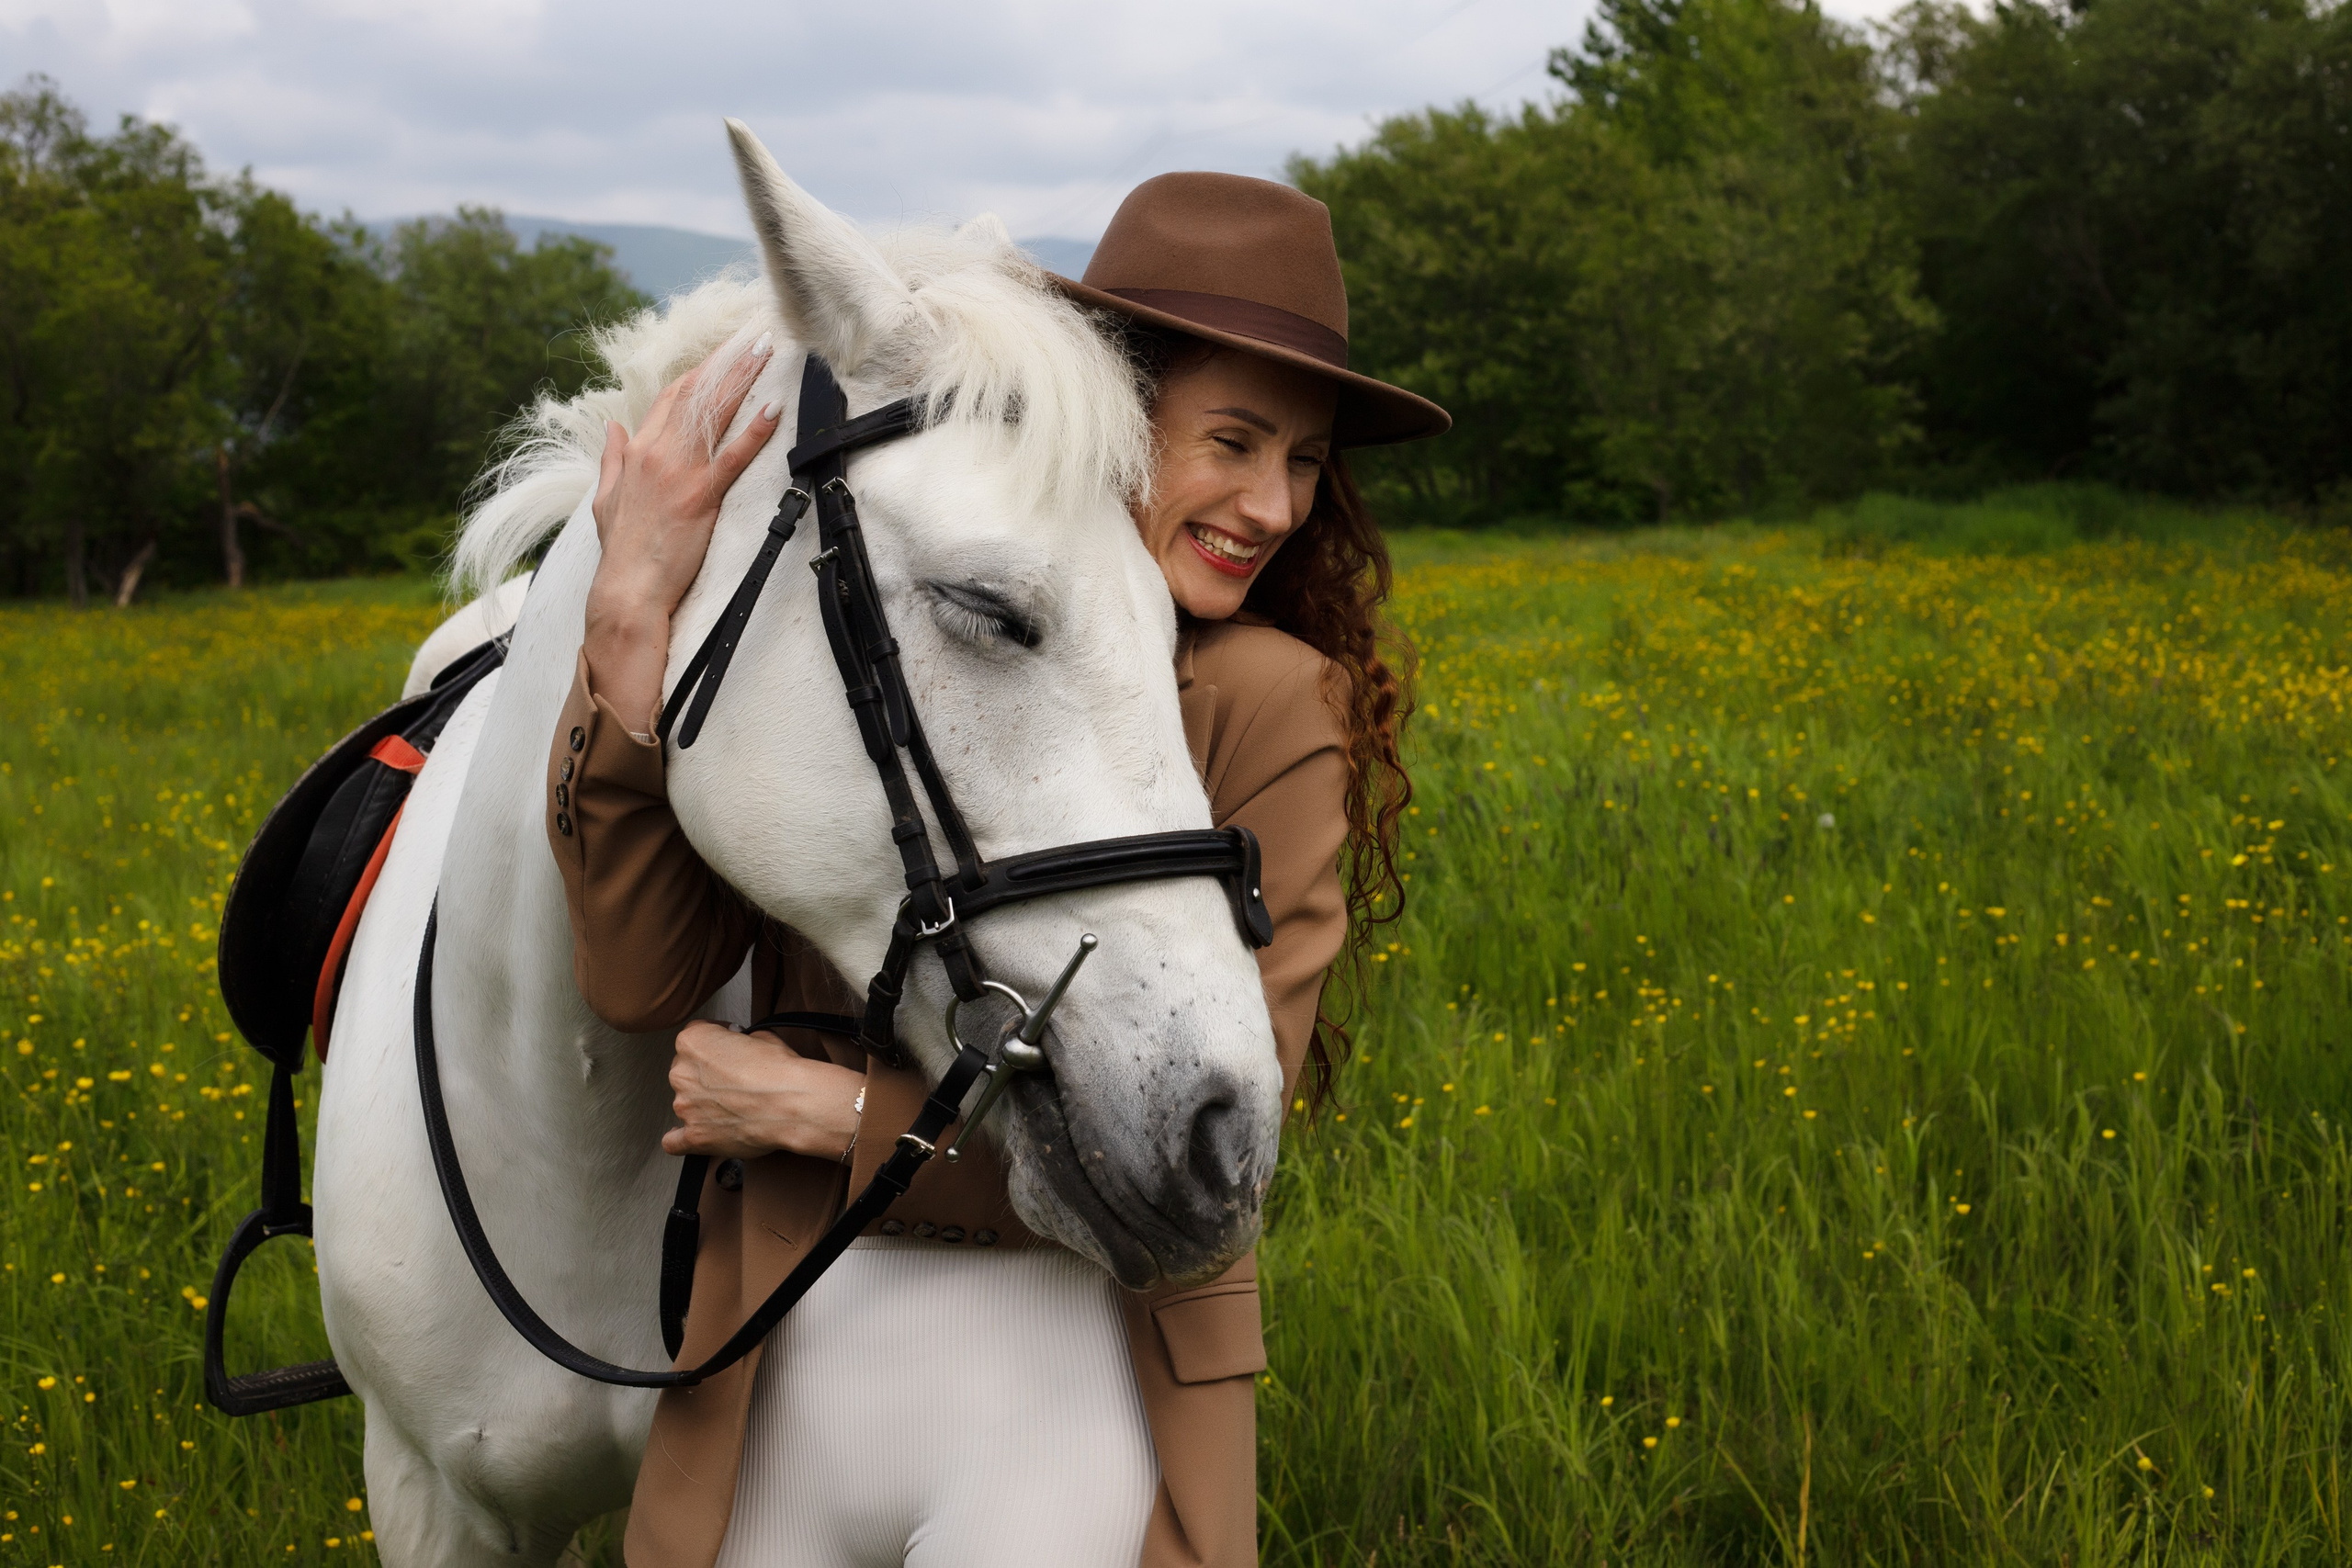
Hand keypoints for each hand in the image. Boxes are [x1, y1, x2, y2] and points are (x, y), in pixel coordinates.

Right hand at [583, 335, 782, 733]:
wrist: (626, 589)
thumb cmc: (620, 549)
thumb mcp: (603, 498)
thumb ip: (611, 459)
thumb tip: (613, 427)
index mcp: (636, 450)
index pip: (669, 397)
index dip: (698, 372)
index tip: (721, 353)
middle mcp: (656, 452)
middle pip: (695, 394)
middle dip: (726, 361)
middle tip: (754, 336)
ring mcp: (679, 472)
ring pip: (714, 414)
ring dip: (742, 378)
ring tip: (767, 351)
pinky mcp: (701, 496)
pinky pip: (732, 456)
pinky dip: (754, 430)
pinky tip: (774, 407)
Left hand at [662, 1021, 865, 1161]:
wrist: (791, 1104)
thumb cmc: (778, 1071)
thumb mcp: (762, 1036)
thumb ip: (740, 1041)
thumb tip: (743, 1047)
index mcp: (693, 1042)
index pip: (695, 1036)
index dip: (717, 1041)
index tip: (728, 1047)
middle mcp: (683, 1073)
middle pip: (686, 1070)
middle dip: (708, 1074)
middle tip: (734, 1079)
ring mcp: (685, 1106)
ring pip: (685, 1102)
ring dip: (702, 1103)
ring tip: (732, 1107)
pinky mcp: (695, 1136)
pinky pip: (675, 1141)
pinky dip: (682, 1138)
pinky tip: (696, 1132)